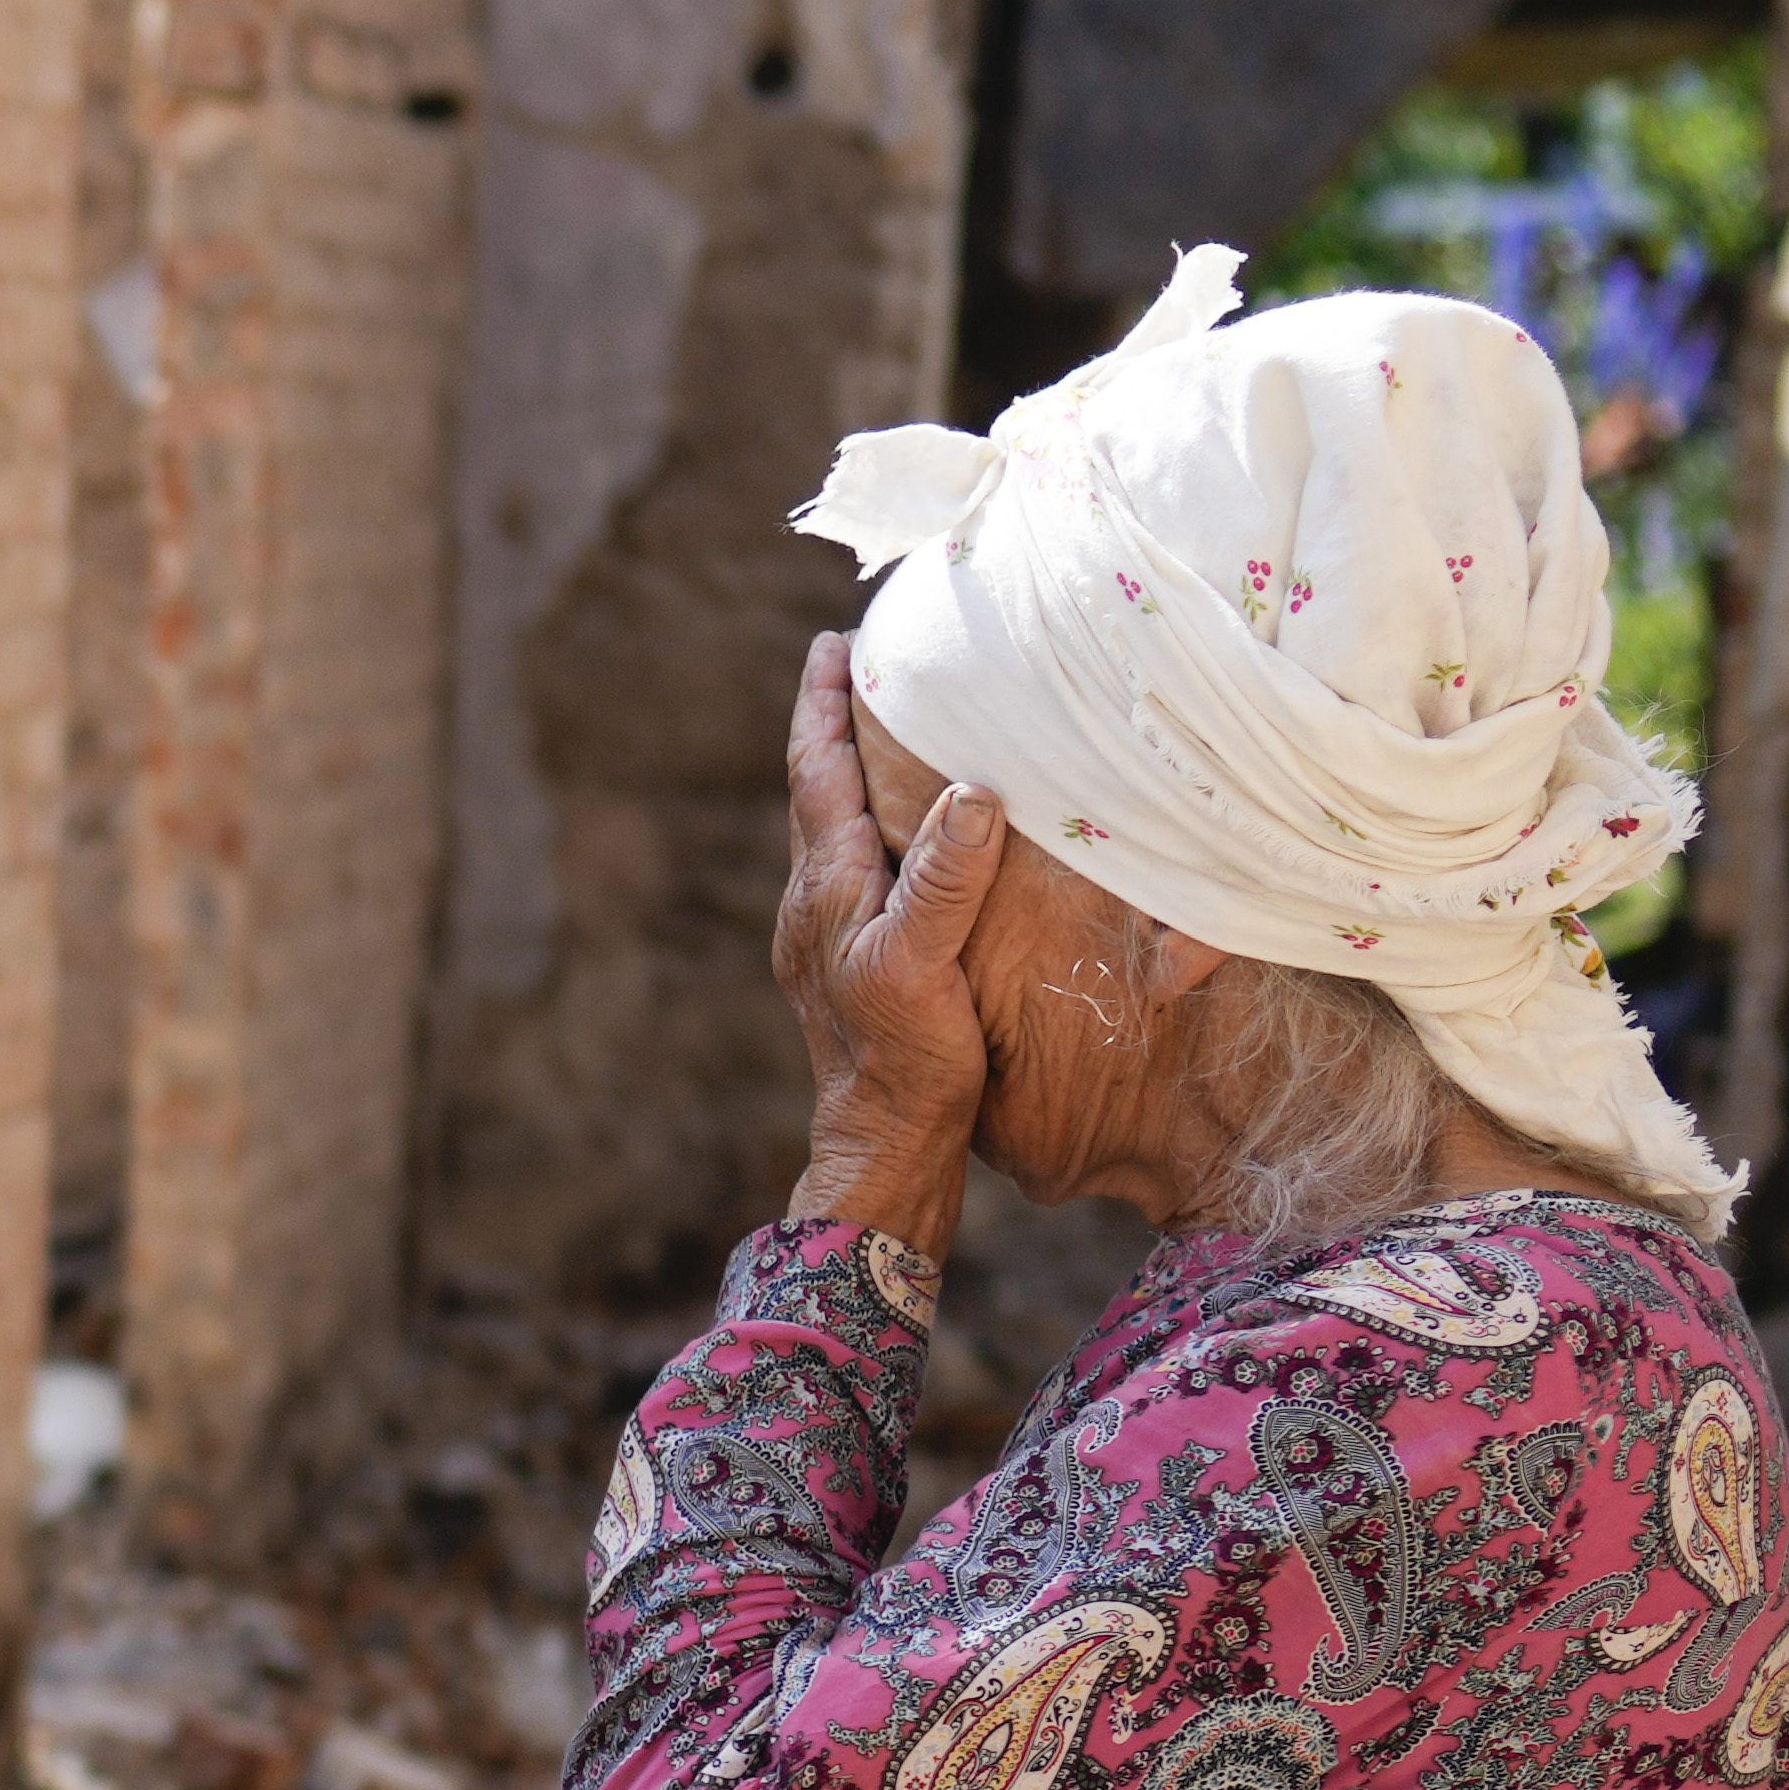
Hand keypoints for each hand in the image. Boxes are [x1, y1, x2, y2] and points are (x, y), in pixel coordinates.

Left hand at [769, 632, 992, 1263]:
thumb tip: (974, 790)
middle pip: (817, 789)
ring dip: (852, 774)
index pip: (817, 770)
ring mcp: (826, 934)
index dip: (824, 705)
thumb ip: (945, 878)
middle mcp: (814, 900)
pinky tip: (906, 836)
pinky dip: (874, 827)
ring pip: (833, 829)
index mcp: (828, 884)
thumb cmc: (907, 1059)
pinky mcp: (847, 964)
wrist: (885, 1145)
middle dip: (835, 724)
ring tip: (885, 731)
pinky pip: (856, 869)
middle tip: (861, 666)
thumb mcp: (924, 962)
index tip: (835, 644)